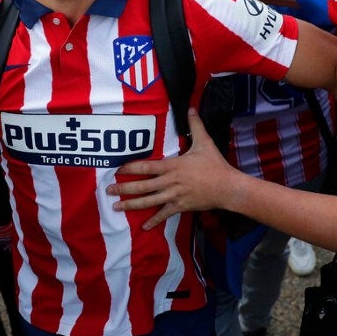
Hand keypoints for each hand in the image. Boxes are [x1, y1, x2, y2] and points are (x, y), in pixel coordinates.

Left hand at [106, 108, 235, 228]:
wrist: (227, 188)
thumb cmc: (215, 164)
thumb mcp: (204, 142)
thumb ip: (195, 125)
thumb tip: (192, 108)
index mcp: (172, 166)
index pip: (146, 166)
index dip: (130, 168)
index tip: (117, 169)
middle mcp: (169, 182)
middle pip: (142, 186)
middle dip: (124, 188)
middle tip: (108, 190)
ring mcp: (174, 196)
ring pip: (149, 202)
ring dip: (131, 205)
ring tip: (116, 207)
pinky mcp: (180, 206)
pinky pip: (164, 214)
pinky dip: (154, 221)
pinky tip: (143, 227)